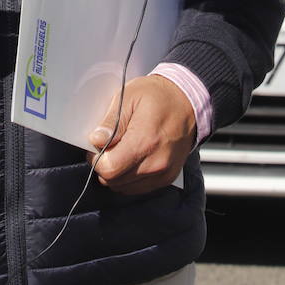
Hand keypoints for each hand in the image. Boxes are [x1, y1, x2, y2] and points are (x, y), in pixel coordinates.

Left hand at [87, 74, 195, 193]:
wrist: (188, 102)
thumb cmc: (158, 96)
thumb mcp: (129, 96)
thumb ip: (111, 121)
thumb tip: (96, 140)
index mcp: (145, 141)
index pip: (109, 169)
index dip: (97, 159)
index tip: (97, 146)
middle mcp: (156, 163)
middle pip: (115, 181)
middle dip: (105, 166)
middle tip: (107, 146)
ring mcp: (163, 173)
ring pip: (125, 187)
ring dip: (117, 173)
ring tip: (121, 150)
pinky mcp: (167, 178)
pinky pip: (138, 188)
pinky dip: (129, 177)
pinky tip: (131, 157)